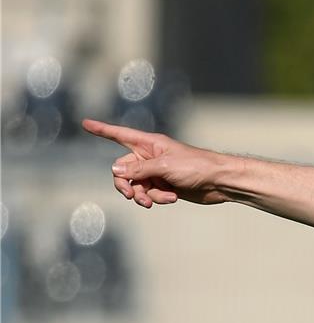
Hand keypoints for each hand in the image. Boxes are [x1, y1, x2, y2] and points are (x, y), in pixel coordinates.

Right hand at [83, 119, 229, 207]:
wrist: (218, 182)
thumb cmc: (196, 167)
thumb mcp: (165, 167)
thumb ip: (139, 169)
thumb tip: (114, 170)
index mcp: (149, 144)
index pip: (120, 134)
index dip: (102, 129)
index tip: (84, 122)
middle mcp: (150, 156)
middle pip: (122, 170)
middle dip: (126, 185)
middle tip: (132, 196)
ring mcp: (156, 172)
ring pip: (135, 186)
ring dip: (143, 195)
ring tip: (158, 200)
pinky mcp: (163, 185)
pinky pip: (149, 194)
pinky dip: (157, 198)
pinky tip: (171, 198)